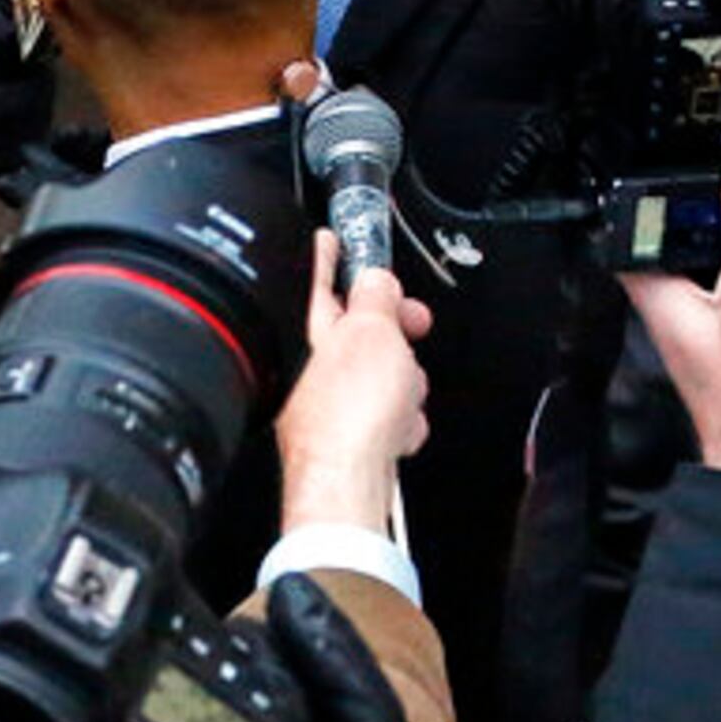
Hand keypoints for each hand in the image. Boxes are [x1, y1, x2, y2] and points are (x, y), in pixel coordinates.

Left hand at [279, 230, 431, 538]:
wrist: (350, 484)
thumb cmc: (350, 412)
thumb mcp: (373, 333)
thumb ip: (375, 300)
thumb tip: (375, 276)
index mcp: (309, 332)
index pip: (318, 281)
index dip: (328, 257)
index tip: (327, 237)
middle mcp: (310, 367)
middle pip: (361, 331)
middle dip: (394, 333)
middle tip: (411, 324)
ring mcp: (328, 404)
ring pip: (382, 376)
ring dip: (403, 384)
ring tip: (400, 399)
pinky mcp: (348, 438)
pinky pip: (387, 416)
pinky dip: (399, 421)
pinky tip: (398, 430)